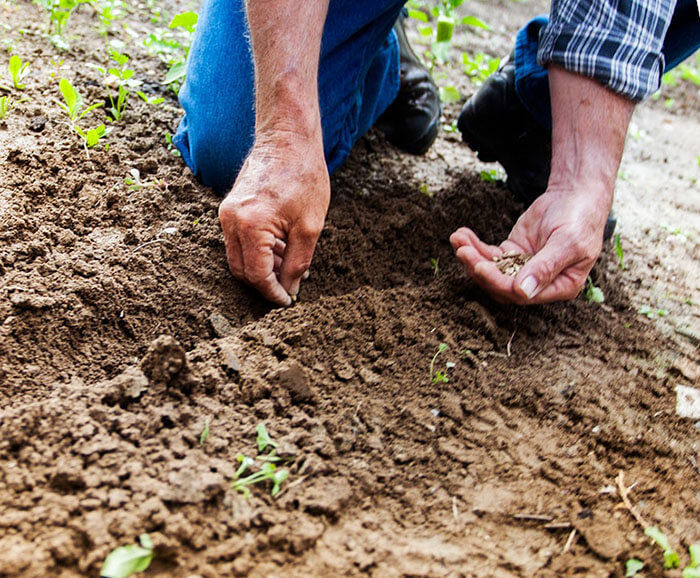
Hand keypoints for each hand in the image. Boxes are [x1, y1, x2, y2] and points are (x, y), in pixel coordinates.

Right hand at [218, 132, 329, 305]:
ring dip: (263, 268)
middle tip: (291, 286)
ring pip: (238, 258)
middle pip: (242, 271)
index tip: (288, 301)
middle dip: (266, 283)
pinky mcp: (229, 208)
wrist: (287, 138)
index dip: (273, 293)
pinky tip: (282, 249)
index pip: (257, 275)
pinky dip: (257, 252)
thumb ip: (298, 262)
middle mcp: (231, 221)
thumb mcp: (310, 226)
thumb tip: (290, 289)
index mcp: (250, 225)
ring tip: (292, 264)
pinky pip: (239, 241)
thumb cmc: (303, 176)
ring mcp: (227, 214)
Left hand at [450, 185, 609, 303]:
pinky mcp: (512, 252)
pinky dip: (474, 246)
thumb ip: (545, 267)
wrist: (577, 195)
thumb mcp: (568, 243)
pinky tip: (461, 235)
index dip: (498, 283)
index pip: (522, 295)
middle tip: (462, 251)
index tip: (479, 266)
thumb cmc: (580, 219)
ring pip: (492, 270)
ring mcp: (523, 268)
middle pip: (501, 285)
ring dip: (472, 257)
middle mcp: (539, 283)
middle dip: (479, 269)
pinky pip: (489, 254)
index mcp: (559, 287)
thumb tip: (522, 292)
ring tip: (458, 239)